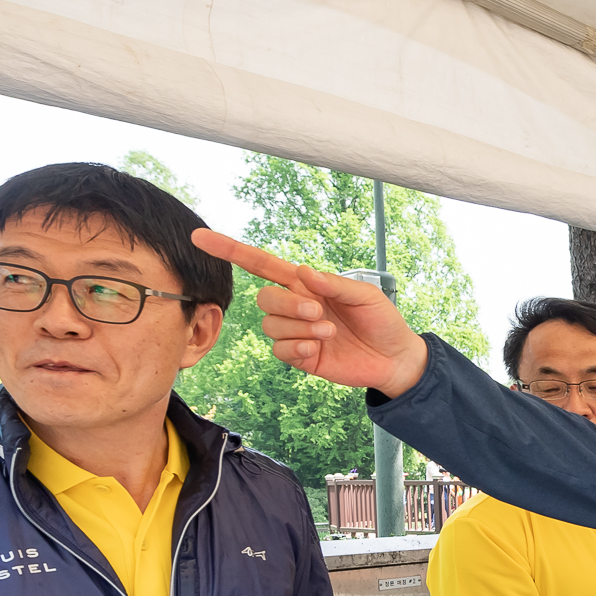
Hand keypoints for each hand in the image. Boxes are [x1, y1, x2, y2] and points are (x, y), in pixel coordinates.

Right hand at [191, 228, 430, 397]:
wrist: (395, 358)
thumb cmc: (383, 320)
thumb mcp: (366, 295)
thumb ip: (335, 284)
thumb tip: (303, 273)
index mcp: (306, 284)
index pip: (261, 264)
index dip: (231, 250)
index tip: (200, 238)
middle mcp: (296, 306)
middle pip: (263, 298)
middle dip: (287, 304)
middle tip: (319, 312)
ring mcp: (296, 332)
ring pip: (270, 326)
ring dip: (298, 327)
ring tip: (328, 331)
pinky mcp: (301, 357)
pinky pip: (280, 351)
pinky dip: (297, 347)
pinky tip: (318, 347)